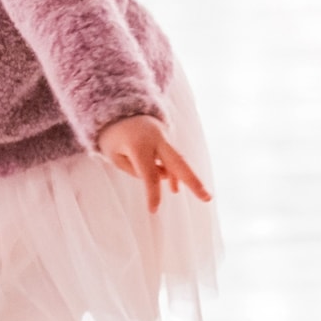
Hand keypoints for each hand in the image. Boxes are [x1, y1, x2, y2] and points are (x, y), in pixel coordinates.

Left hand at [97, 114, 211, 212]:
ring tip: (204, 196)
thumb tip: (164, 178)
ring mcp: (163, 137)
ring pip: (179, 160)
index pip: (149, 174)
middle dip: (193, 181)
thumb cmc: (112, 137)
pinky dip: (174, 172)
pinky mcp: (165, 139)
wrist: (117, 109)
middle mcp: (156, 140)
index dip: (152, 194)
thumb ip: (137, 170)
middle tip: (207, 198)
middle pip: (178, 162)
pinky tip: (175, 188)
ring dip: (188, 178)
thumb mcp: (115, 156)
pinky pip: (172, 157)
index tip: (153, 211)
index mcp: (138, 145)